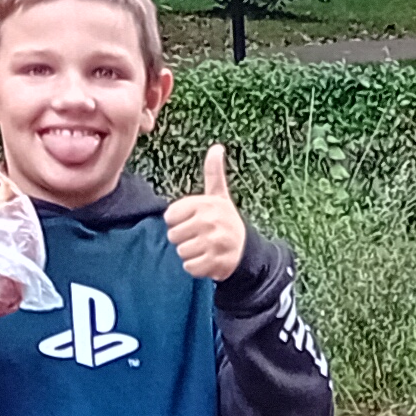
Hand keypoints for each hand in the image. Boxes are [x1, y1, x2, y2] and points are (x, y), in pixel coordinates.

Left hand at [167, 143, 248, 281]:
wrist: (246, 250)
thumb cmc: (225, 221)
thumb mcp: (220, 196)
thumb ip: (214, 173)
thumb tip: (217, 147)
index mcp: (206, 204)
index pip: (169, 217)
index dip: (178, 222)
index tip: (193, 221)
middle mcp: (210, 221)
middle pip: (173, 236)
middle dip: (183, 239)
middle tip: (200, 237)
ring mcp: (213, 242)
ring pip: (181, 252)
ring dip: (190, 254)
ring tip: (204, 248)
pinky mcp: (215, 262)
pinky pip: (189, 267)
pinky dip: (196, 268)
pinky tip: (208, 260)